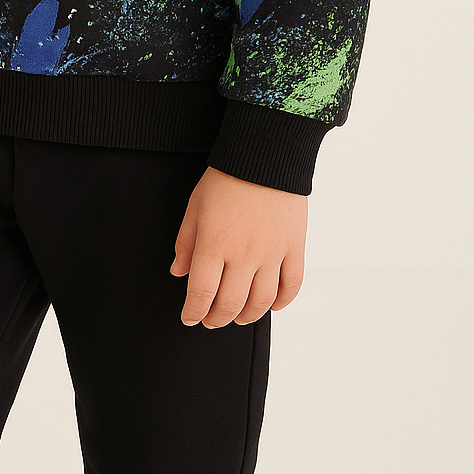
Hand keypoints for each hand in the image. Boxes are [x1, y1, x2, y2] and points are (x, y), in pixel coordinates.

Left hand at [169, 165, 306, 327]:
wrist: (264, 153)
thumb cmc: (226, 176)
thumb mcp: (196, 206)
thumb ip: (186, 242)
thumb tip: (178, 272)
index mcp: (215, 243)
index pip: (202, 293)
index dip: (193, 312)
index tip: (189, 317)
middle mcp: (244, 253)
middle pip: (230, 304)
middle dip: (216, 318)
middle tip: (211, 320)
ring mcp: (273, 252)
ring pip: (261, 302)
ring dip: (247, 316)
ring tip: (238, 317)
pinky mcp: (295, 247)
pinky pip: (292, 285)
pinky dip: (282, 302)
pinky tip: (271, 305)